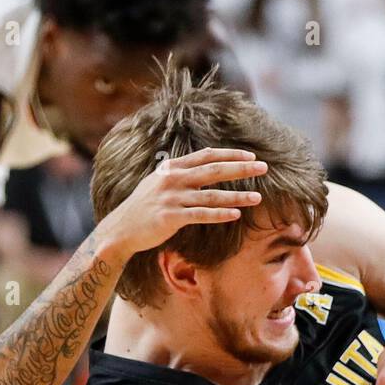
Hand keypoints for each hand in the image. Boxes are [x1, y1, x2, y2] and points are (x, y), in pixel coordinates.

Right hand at [96, 147, 267, 259]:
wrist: (121, 229)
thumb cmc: (142, 207)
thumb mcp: (157, 183)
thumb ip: (178, 173)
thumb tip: (199, 166)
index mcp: (172, 168)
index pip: (207, 155)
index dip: (230, 155)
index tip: (251, 157)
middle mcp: (173, 179)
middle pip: (214, 170)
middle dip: (241, 169)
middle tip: (264, 168)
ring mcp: (172, 198)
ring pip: (211, 195)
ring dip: (237, 196)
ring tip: (257, 198)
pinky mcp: (171, 217)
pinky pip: (201, 215)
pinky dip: (220, 214)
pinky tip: (236, 215)